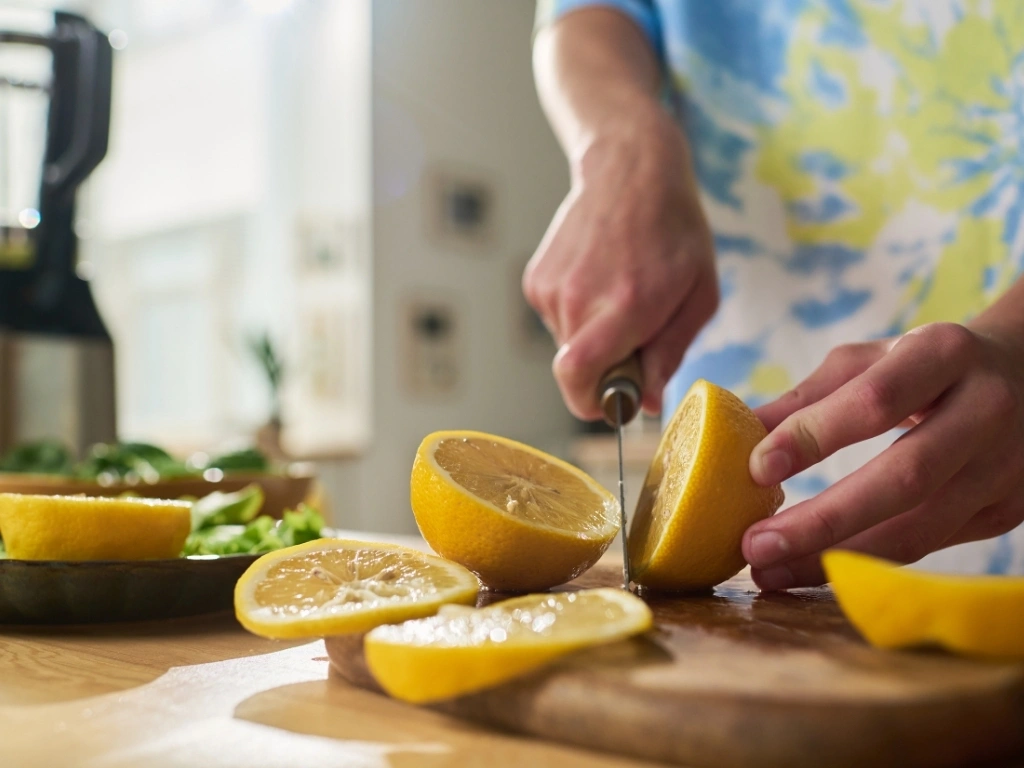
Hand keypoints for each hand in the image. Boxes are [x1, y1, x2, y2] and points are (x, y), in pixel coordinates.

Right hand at [523, 103, 717, 419]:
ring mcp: (550, 289)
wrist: (629, 170)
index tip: (615, 403)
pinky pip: (556, 323)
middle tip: (635, 334)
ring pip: (566, 347)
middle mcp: (579, 298)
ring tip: (618, 294)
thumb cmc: (675, 232)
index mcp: (625, 305)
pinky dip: (579, 317)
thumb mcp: (699, 296)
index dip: (593, 405)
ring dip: (593, 339)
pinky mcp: (536, 281)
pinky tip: (599, 280)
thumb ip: (670, 354)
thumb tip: (644, 403)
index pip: (579, 379)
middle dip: (606, 370)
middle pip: (576, 371)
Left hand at [742, 321, 1023, 589]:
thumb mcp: (872, 358)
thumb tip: (738, 436)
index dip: (815, 435)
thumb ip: (809, 397)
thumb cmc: (926, 364)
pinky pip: (930, 548)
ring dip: (837, 558)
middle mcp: (985, 410)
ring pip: (920, 529)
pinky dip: (868, 565)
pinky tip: (814, 571)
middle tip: (754, 545)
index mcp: (944, 354)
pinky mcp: (1008, 511)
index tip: (757, 468)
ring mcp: (1005, 467)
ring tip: (770, 571)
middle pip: (904, 478)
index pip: (876, 400)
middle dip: (823, 520)